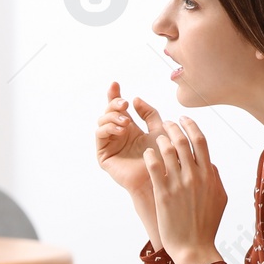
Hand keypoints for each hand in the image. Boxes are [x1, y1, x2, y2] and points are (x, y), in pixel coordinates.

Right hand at [96, 81, 155, 197]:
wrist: (160, 179)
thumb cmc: (163, 158)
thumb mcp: (159, 130)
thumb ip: (150, 114)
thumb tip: (135, 99)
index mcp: (130, 128)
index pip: (118, 108)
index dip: (114, 94)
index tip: (115, 83)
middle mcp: (117, 134)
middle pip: (108, 112)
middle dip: (114, 103)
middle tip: (124, 103)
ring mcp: (109, 144)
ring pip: (102, 121)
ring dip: (112, 117)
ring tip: (126, 121)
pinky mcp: (104, 155)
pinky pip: (100, 135)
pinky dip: (108, 128)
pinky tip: (121, 130)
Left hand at [136, 107, 227, 263]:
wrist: (194, 246)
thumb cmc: (206, 224)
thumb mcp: (219, 198)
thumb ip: (215, 177)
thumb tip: (209, 162)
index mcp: (209, 174)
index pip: (200, 141)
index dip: (190, 126)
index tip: (182, 119)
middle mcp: (195, 176)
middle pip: (183, 141)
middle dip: (173, 127)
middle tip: (166, 123)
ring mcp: (178, 184)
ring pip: (168, 150)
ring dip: (160, 139)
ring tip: (155, 137)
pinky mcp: (163, 193)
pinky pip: (154, 166)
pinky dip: (150, 155)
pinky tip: (147, 152)